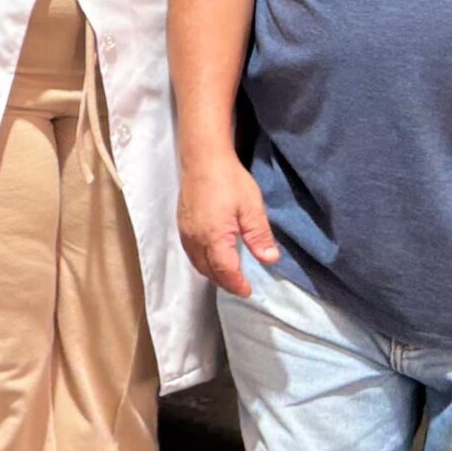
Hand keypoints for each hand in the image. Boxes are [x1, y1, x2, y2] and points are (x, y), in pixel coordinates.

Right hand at [178, 154, 277, 296]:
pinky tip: (213, 258)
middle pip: (208, 270)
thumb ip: (260, 236)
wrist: (203, 159)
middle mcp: (195, 238)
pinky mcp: (181, 225)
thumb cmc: (230, 180)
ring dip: (212, 274)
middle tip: (241, 286)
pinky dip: (203, 262)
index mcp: (214, 236)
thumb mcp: (252, 208)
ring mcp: (185, 232)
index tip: (249, 292)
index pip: (225, 270)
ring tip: (229, 275)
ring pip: (197, 263)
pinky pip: (191, 253)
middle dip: (225, 282)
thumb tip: (270, 260)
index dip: (237, 284)